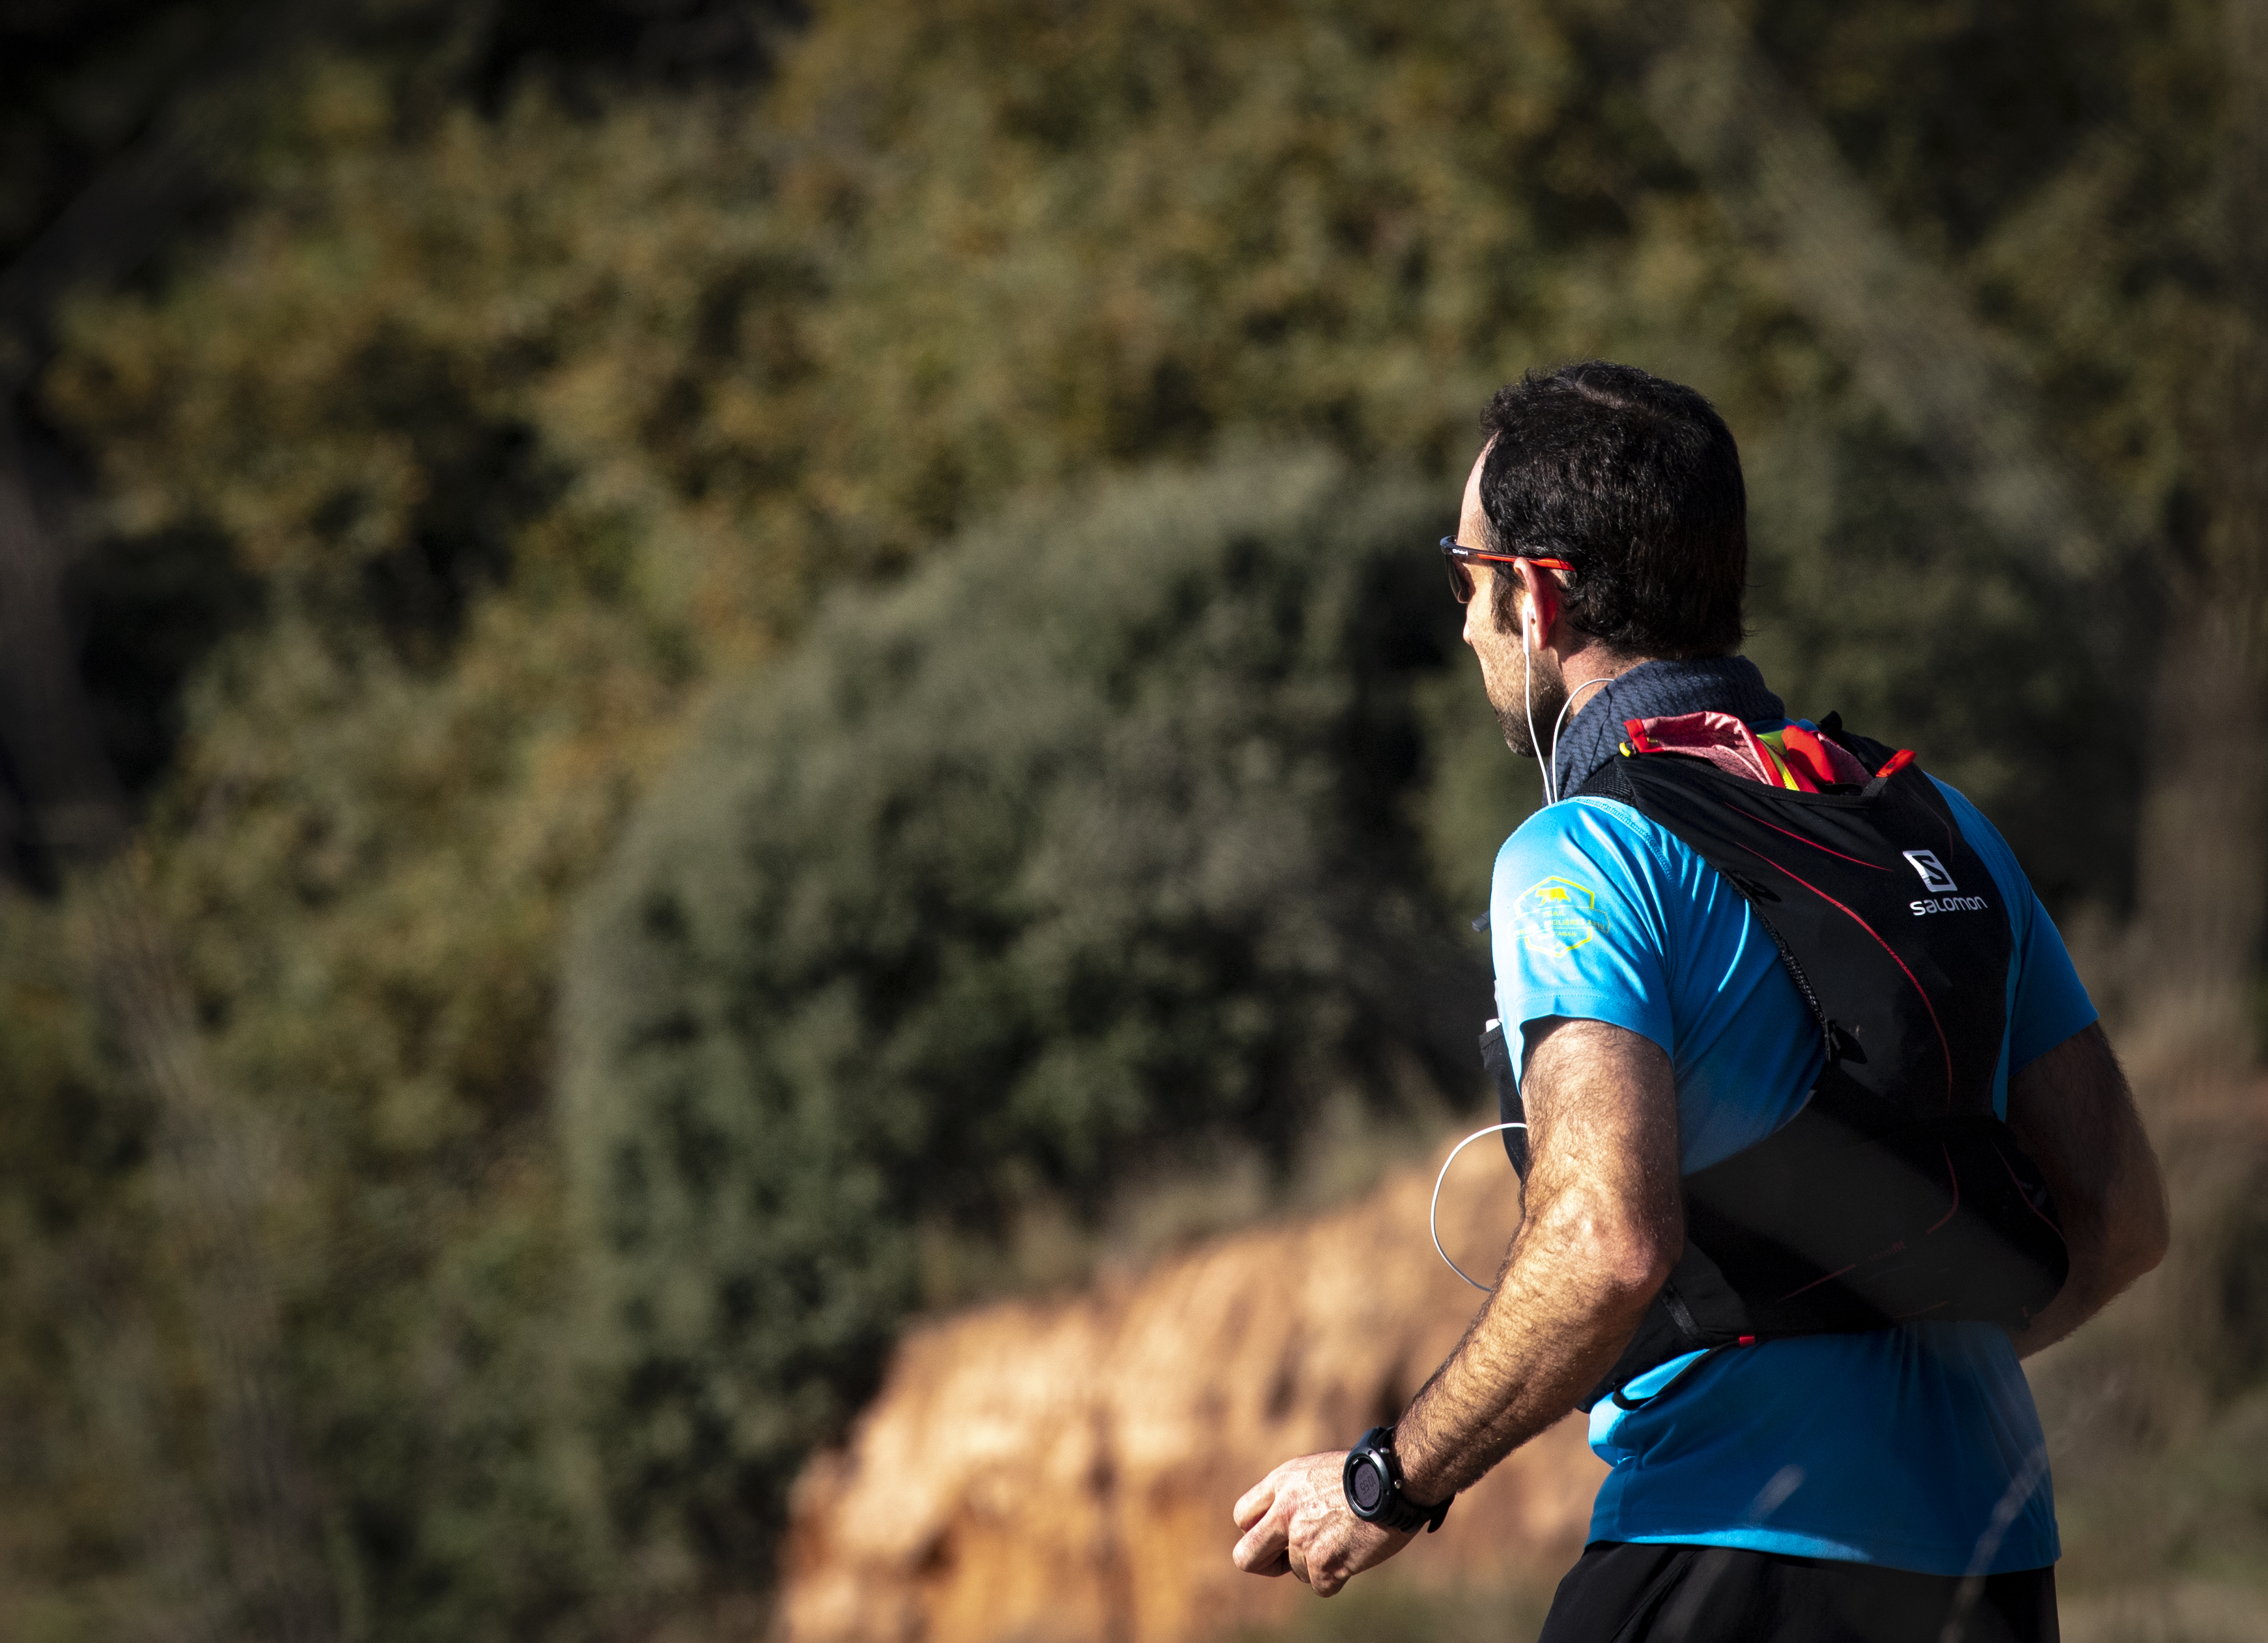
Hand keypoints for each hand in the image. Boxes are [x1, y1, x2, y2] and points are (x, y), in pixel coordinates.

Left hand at [1230, 1450, 1410, 1596]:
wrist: (1394, 1480)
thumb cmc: (1364, 1474)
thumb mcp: (1316, 1471)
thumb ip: (1293, 1495)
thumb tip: (1284, 1526)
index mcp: (1281, 1482)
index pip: (1242, 1517)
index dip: (1257, 1531)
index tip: (1277, 1536)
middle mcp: (1284, 1510)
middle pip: (1245, 1556)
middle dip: (1264, 1564)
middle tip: (1285, 1561)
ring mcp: (1302, 1538)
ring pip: (1297, 1571)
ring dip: (1318, 1564)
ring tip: (1345, 1539)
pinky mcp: (1324, 1562)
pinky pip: (1321, 1586)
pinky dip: (1338, 1577)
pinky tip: (1354, 1553)